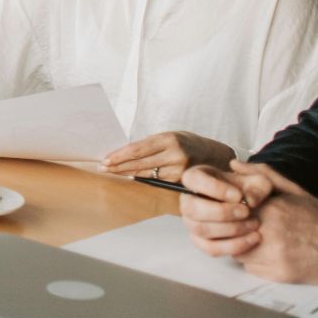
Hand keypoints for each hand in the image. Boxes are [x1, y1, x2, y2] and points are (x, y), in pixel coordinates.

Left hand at [101, 131, 235, 179]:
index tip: (105, 159)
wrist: (216, 155)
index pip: (138, 149)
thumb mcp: (171, 136)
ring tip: (111, 172)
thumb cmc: (188, 143)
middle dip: (118, 166)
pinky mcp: (180, 181)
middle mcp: (175, 155)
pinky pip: (155, 180)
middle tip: (102, 168)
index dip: (119, 155)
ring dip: (126, 173)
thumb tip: (125, 151)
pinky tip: (129, 177)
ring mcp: (178, 170)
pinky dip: (141, 178)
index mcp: (169, 139)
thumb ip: (151, 144)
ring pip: (145, 174)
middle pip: (139, 163)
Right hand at [179, 164, 265, 256]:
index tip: (238, 196)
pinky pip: (210, 248)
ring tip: (253, 224)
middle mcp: (189, 200)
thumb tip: (249, 201)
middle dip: (221, 212)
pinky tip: (252, 239)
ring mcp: (192, 222)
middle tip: (246, 212)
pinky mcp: (200, 241)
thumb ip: (258, 187)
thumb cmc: (251, 191)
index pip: (192, 179)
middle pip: (192, 208)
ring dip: (230, 229)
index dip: (214, 188)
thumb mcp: (261, 183)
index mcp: (197, 178)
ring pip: (200, 229)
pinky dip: (233, 246)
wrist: (254, 211)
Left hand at [183, 162, 317, 284]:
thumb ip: (262, 175)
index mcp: (270, 209)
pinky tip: (272, 255)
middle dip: (235, 228)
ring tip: (263, 241)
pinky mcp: (276, 274)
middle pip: (230, 231)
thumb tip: (233, 164)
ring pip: (236, 250)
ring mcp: (272, 255)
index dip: (231, 210)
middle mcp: (268, 232)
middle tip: (251, 227)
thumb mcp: (294, 191)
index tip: (240, 211)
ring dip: (243, 246)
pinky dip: (255, 262)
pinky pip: (249, 267)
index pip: (229, 209)